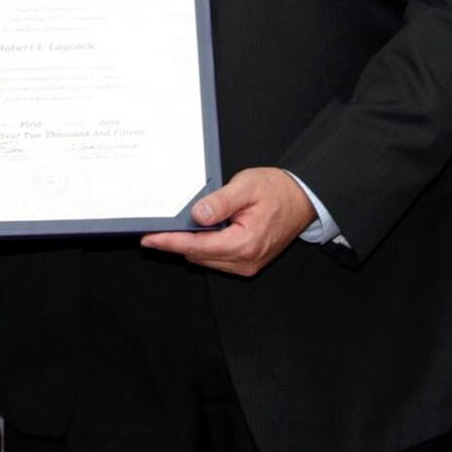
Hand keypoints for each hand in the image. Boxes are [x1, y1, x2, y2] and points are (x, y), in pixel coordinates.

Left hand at [139, 167, 314, 277]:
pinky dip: (205, 247)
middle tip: (158, 229)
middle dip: (176, 243)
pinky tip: (202, 232)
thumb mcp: (246, 187)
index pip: (196, 246)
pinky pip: (218, 259)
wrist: (302, 199)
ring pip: (206, 259)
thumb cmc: (277, 191)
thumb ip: (220, 202)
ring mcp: (247, 264)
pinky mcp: (248, 263)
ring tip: (180, 227)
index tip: (149, 239)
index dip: (169, 242)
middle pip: (197, 255)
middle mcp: (245, 260)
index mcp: (244, 243)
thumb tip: (196, 214)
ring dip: (191, 245)